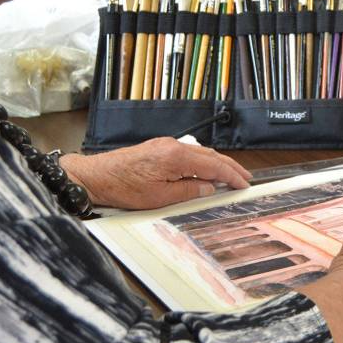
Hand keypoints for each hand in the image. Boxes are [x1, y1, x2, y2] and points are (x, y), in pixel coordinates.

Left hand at [60, 137, 251, 209]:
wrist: (98, 177)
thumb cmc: (124, 188)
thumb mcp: (160, 197)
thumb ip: (188, 191)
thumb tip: (209, 187)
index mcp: (177, 157)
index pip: (213, 165)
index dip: (231, 176)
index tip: (243, 184)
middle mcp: (173, 146)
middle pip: (210, 155)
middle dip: (229, 167)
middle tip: (244, 178)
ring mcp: (165, 144)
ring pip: (200, 152)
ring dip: (216, 163)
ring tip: (229, 175)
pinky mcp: (158, 148)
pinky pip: (188, 153)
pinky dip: (202, 161)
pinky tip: (204, 170)